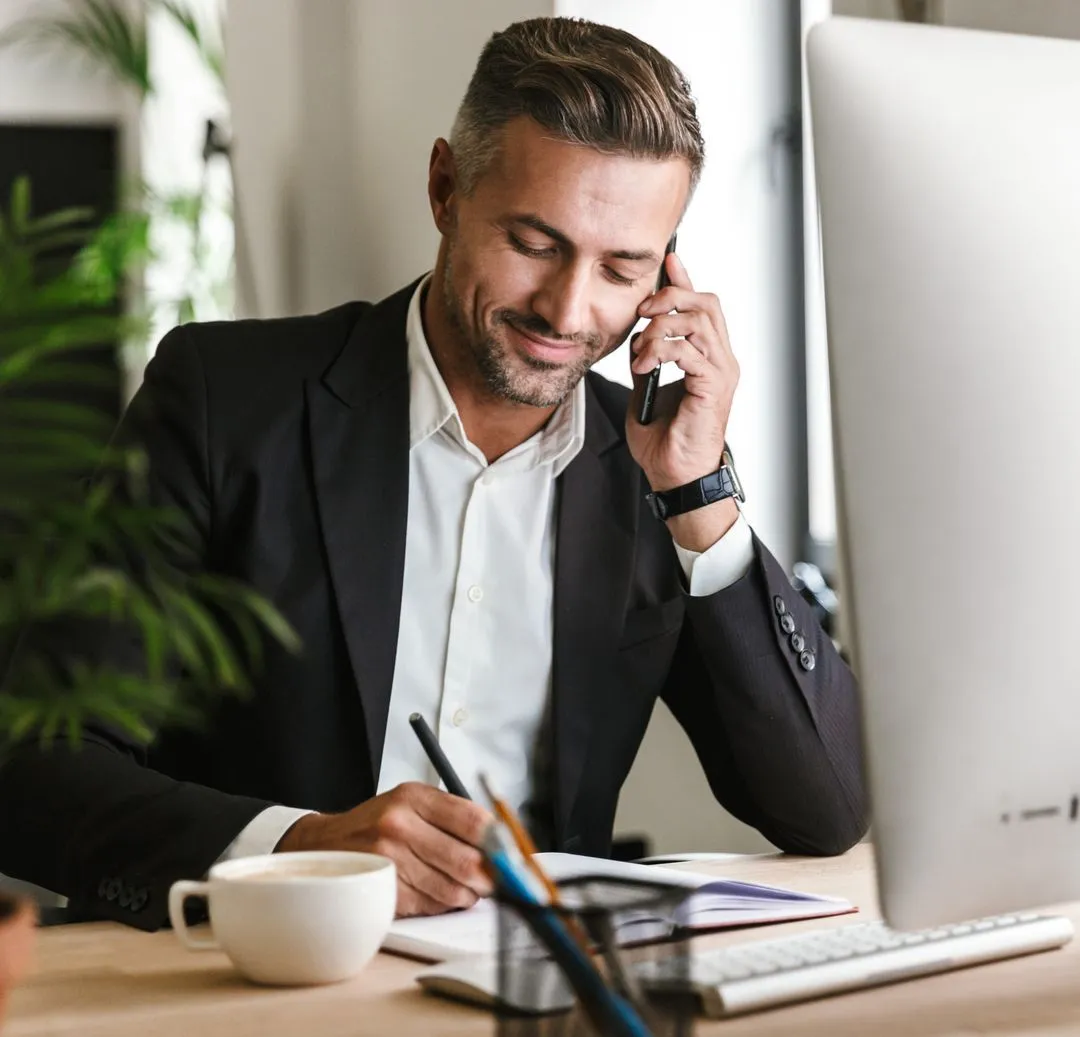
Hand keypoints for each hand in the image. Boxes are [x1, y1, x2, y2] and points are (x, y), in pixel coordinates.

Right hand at [275, 782, 493, 916]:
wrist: (322, 846)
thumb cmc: (376, 825)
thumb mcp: (410, 803)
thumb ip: (452, 816)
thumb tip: (501, 841)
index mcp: (412, 797)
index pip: (473, 819)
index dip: (499, 840)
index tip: (509, 850)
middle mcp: (399, 824)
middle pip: (467, 860)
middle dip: (489, 875)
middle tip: (495, 878)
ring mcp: (388, 859)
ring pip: (453, 889)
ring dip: (468, 894)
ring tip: (465, 887)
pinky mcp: (382, 890)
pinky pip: (431, 906)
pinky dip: (443, 905)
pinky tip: (437, 893)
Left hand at [626, 252, 740, 551]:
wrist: (674, 476)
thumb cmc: (665, 442)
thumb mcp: (645, 389)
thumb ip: (647, 359)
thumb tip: (637, 335)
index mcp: (708, 358)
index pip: (702, 306)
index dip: (685, 279)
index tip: (667, 260)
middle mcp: (721, 360)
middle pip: (706, 302)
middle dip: (671, 296)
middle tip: (642, 309)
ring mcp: (721, 372)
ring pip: (699, 320)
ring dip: (661, 326)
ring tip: (640, 347)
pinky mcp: (713, 387)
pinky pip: (689, 350)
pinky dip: (661, 349)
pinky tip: (644, 364)